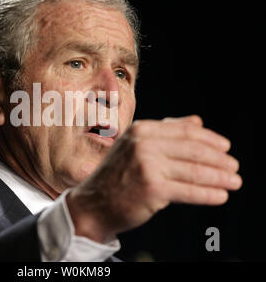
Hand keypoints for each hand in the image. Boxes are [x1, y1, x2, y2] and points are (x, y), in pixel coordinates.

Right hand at [66, 115, 241, 242]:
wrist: (93, 203)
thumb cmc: (117, 175)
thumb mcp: (135, 146)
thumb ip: (166, 132)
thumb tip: (198, 121)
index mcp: (141, 130)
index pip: (184, 132)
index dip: (210, 139)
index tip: (225, 147)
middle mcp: (143, 145)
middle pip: (193, 150)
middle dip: (218, 160)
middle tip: (233, 167)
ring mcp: (147, 166)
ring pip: (194, 171)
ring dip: (219, 177)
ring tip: (233, 182)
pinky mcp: (152, 189)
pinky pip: (189, 191)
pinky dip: (208, 194)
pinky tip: (220, 196)